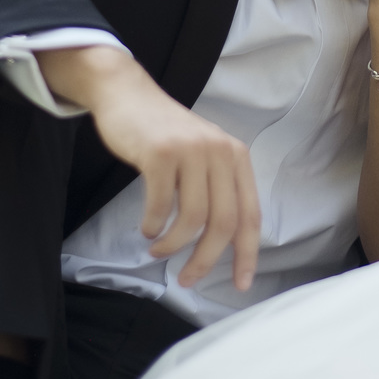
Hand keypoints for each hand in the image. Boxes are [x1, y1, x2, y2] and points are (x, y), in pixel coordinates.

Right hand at [37, 46, 260, 289]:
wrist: (128, 94)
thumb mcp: (203, 154)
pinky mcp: (161, 152)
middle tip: (186, 280)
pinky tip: (147, 227)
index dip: (247, 253)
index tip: (240, 284)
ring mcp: (191, 150)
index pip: (250, 214)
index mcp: (236, 156)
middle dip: (205, 260)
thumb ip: (217, 187)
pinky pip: (161, 205)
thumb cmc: (165, 133)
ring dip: (174, 244)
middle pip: (223, 222)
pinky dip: (153, 225)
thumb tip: (224, 243)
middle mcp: (220, 151)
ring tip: (158, 249)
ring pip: (193, 218)